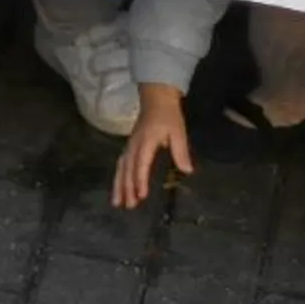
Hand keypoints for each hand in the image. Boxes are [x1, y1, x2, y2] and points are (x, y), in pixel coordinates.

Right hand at [113, 84, 191, 208]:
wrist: (156, 98)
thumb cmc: (168, 115)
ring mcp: (130, 145)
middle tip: (128, 206)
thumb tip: (187, 170)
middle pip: (127, 169)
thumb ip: (180, 151)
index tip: (142, 195)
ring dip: (119, 185)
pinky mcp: (130, 146)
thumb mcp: (178, 132)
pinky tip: (119, 187)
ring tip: (117, 202)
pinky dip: (119, 177)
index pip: (141, 164)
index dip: (140, 180)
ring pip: (121, 168)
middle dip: (126, 188)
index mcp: (146, 142)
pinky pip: (121, 163)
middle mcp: (134, 145)